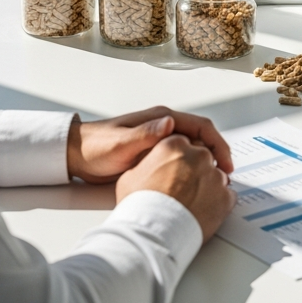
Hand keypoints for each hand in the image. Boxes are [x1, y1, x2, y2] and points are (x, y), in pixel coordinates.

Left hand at [67, 106, 234, 183]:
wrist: (76, 155)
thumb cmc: (96, 147)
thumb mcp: (121, 143)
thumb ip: (146, 134)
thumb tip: (171, 124)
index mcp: (162, 119)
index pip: (202, 126)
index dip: (218, 144)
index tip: (225, 165)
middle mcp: (164, 126)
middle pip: (203, 138)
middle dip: (217, 156)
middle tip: (224, 178)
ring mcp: (160, 139)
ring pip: (194, 149)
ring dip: (206, 164)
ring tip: (213, 183)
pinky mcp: (155, 154)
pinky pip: (182, 159)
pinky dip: (193, 169)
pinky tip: (194, 183)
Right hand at [117, 134, 236, 243]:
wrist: (153, 233)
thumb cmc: (139, 206)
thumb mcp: (132, 175)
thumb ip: (149, 163)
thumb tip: (153, 165)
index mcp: (175, 145)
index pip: (184, 144)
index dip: (179, 159)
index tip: (177, 169)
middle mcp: (198, 156)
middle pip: (203, 158)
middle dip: (195, 171)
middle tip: (184, 189)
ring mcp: (214, 176)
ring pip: (216, 176)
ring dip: (207, 187)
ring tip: (192, 204)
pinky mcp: (225, 197)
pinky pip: (227, 196)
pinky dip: (218, 203)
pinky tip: (203, 212)